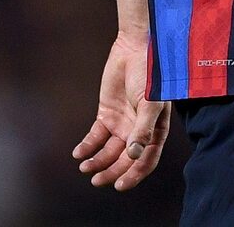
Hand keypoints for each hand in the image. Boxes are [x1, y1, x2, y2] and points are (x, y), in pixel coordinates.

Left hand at [72, 34, 170, 189]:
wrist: (135, 49)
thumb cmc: (151, 75)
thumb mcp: (150, 103)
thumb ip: (143, 130)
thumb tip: (134, 156)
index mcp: (155, 132)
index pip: (145, 161)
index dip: (133, 175)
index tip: (119, 186)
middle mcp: (138, 132)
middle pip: (124, 159)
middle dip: (111, 171)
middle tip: (96, 181)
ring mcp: (122, 123)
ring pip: (108, 151)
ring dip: (97, 161)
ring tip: (85, 168)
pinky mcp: (106, 114)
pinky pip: (96, 136)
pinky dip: (88, 145)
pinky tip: (79, 153)